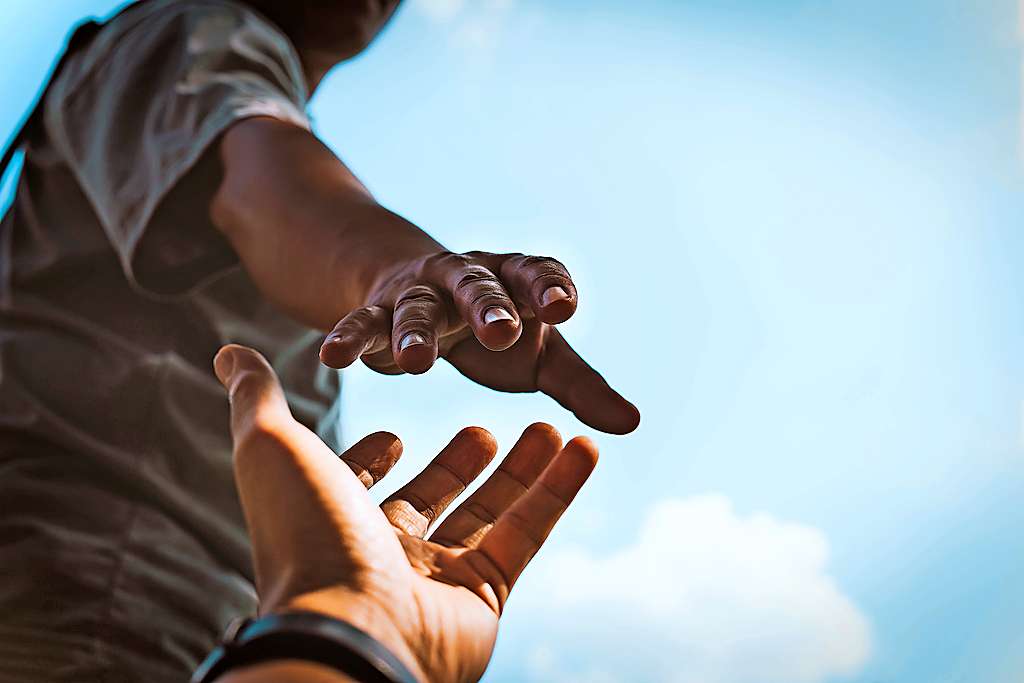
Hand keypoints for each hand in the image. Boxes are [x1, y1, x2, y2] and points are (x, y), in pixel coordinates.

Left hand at [213, 344, 598, 682]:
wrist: (350, 628)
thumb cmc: (306, 535)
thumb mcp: (273, 448)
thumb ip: (257, 398)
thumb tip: (228, 351)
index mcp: (332, 519)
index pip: (357, 486)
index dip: (373, 460)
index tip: (395, 435)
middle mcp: (382, 552)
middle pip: (432, 497)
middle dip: (460, 463)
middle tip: (486, 429)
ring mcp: (435, 577)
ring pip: (488, 513)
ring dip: (522, 469)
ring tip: (550, 426)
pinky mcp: (484, 595)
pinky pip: (526, 535)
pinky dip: (558, 491)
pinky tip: (583, 448)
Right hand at [318, 250, 639, 433]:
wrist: (422, 293)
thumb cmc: (496, 329)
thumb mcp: (541, 355)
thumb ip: (581, 386)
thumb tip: (631, 424)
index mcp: (515, 281)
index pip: (536, 274)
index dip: (548, 288)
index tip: (564, 307)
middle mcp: (468, 279)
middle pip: (479, 287)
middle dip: (489, 307)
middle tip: (502, 331)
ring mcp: (420, 293)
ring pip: (417, 308)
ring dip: (415, 331)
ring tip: (416, 364)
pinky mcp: (378, 311)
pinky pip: (362, 323)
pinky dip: (348, 338)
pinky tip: (332, 357)